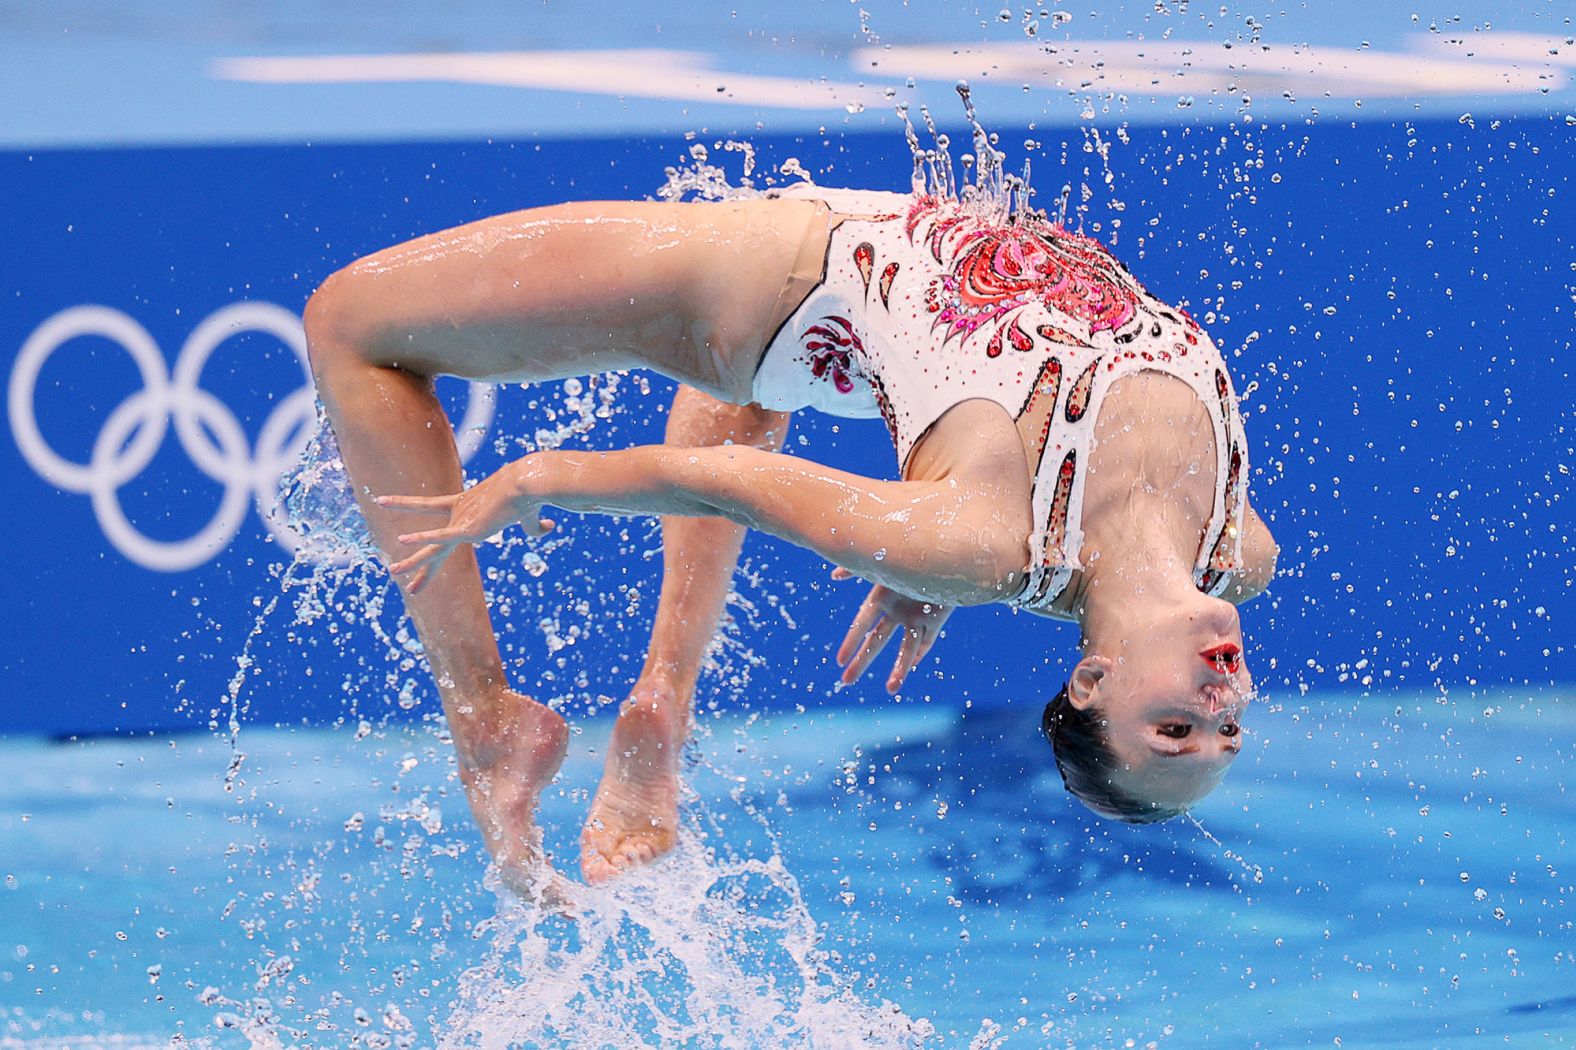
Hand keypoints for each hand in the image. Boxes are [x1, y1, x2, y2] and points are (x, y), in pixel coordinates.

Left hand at [376, 464, 554, 592]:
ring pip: (433, 548)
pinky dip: (423, 538)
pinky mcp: (468, 527)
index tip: (403, 536)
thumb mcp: (531, 517)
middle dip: (415, 562)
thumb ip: (534, 526)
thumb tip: (548, 527)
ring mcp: (462, 523)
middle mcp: (460, 517)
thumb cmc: (530, 497)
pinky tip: (403, 541)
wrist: (528, 484)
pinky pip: (441, 536)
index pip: (440, 526)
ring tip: (391, 572)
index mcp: (468, 511)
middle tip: (393, 572)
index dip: (420, 528)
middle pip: (433, 544)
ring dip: (412, 562)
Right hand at [831, 566, 951, 693]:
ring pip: (904, 647)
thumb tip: (833, 576)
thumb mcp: (882, 560)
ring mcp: (916, 617)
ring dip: (898, 668)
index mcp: (881, 596)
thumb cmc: (913, 553)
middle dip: (862, 661)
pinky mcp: (935, 620)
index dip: (851, 642)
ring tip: (890, 689)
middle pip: (876, 641)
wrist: (948, 554)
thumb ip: (857, 568)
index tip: (839, 661)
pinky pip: (927, 641)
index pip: (861, 624)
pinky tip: (912, 667)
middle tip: (846, 681)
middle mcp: (896, 610)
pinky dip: (920, 654)